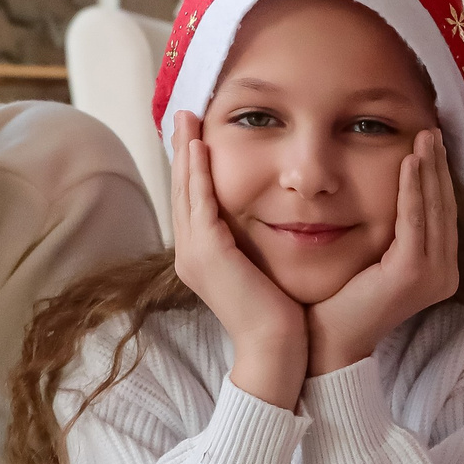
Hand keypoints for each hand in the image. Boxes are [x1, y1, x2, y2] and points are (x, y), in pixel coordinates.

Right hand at [168, 111, 308, 406]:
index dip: (191, 166)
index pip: (193, 201)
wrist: (278, 349)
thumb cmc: (281, 314)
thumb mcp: (263, 269)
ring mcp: (194, 254)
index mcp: (202, 257)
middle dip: (182, 150)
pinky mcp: (207, 254)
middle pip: (182, 190)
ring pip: (185, 191)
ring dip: (185, 152)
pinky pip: (200, 203)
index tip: (195, 134)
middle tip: (182, 114)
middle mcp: (190, 253)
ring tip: (186, 119)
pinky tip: (201, 147)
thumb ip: (256, 244)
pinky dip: (198, 173)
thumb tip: (272, 220)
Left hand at [305, 130, 460, 375]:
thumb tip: (393, 190)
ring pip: (433, 208)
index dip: (437, 176)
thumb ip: (391, 230)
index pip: (441, 213)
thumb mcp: (373, 256)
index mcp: (439, 270)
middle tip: (431, 130)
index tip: (429, 143)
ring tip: (424, 137)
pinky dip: (413, 188)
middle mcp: (445, 274)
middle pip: (444, 206)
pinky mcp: (413, 272)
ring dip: (429, 169)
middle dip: (438, 166)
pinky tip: (409, 161)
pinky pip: (415, 220)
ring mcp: (434, 275)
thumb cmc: (340, 299)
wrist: (326, 339)